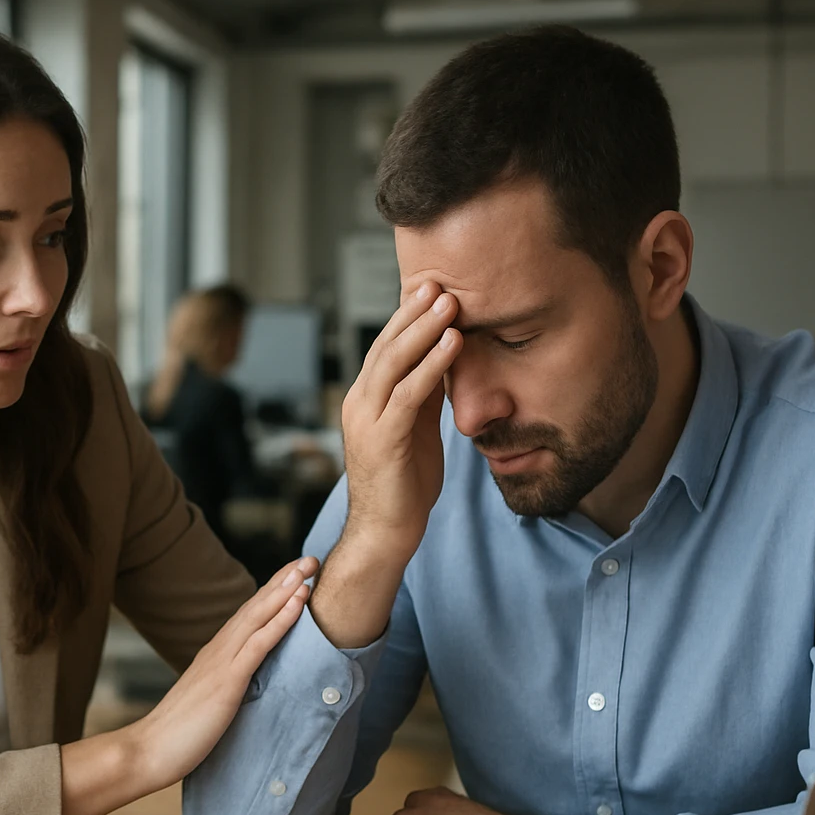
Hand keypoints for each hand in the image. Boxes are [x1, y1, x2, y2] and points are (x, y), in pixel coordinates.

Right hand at [59, 556, 316, 814]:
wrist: (148, 751)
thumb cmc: (179, 734)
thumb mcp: (209, 702)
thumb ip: (226, 686)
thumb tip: (247, 684)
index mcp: (215, 654)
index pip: (249, 615)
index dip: (273, 593)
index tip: (296, 574)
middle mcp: (218, 650)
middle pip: (256, 606)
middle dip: (284, 580)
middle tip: (310, 557)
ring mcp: (222, 663)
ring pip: (258, 616)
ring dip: (285, 590)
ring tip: (307, 567)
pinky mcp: (226, 681)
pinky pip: (258, 644)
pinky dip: (280, 621)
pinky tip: (297, 604)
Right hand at [341, 280, 460, 556]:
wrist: (386, 532)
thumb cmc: (404, 485)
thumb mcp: (416, 429)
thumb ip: (423, 397)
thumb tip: (443, 363)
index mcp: (366, 399)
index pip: (385, 347)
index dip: (407, 316)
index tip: (430, 288)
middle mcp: (360, 403)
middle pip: (386, 346)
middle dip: (414, 312)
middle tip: (440, 282)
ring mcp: (368, 420)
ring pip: (394, 362)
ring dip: (424, 329)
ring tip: (450, 302)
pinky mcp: (384, 439)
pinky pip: (410, 393)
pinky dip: (432, 364)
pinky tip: (454, 343)